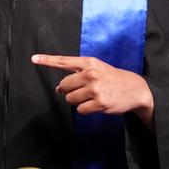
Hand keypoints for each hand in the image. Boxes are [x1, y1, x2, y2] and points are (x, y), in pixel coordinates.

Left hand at [31, 54, 153, 129]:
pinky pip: (80, 109)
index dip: (47, 60)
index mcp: (89, 63)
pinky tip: (95, 104)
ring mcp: (95, 89)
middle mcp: (91, 74)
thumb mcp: (96, 67)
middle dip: (69, 90)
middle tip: (82, 90)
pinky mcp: (99, 103)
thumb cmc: (111, 78)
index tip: (34, 58)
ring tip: (91, 96)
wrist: (134, 89)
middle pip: (64, 85)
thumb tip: (59, 88)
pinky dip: (84, 109)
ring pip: (70, 99)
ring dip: (77, 100)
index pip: (63, 61)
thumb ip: (76, 74)